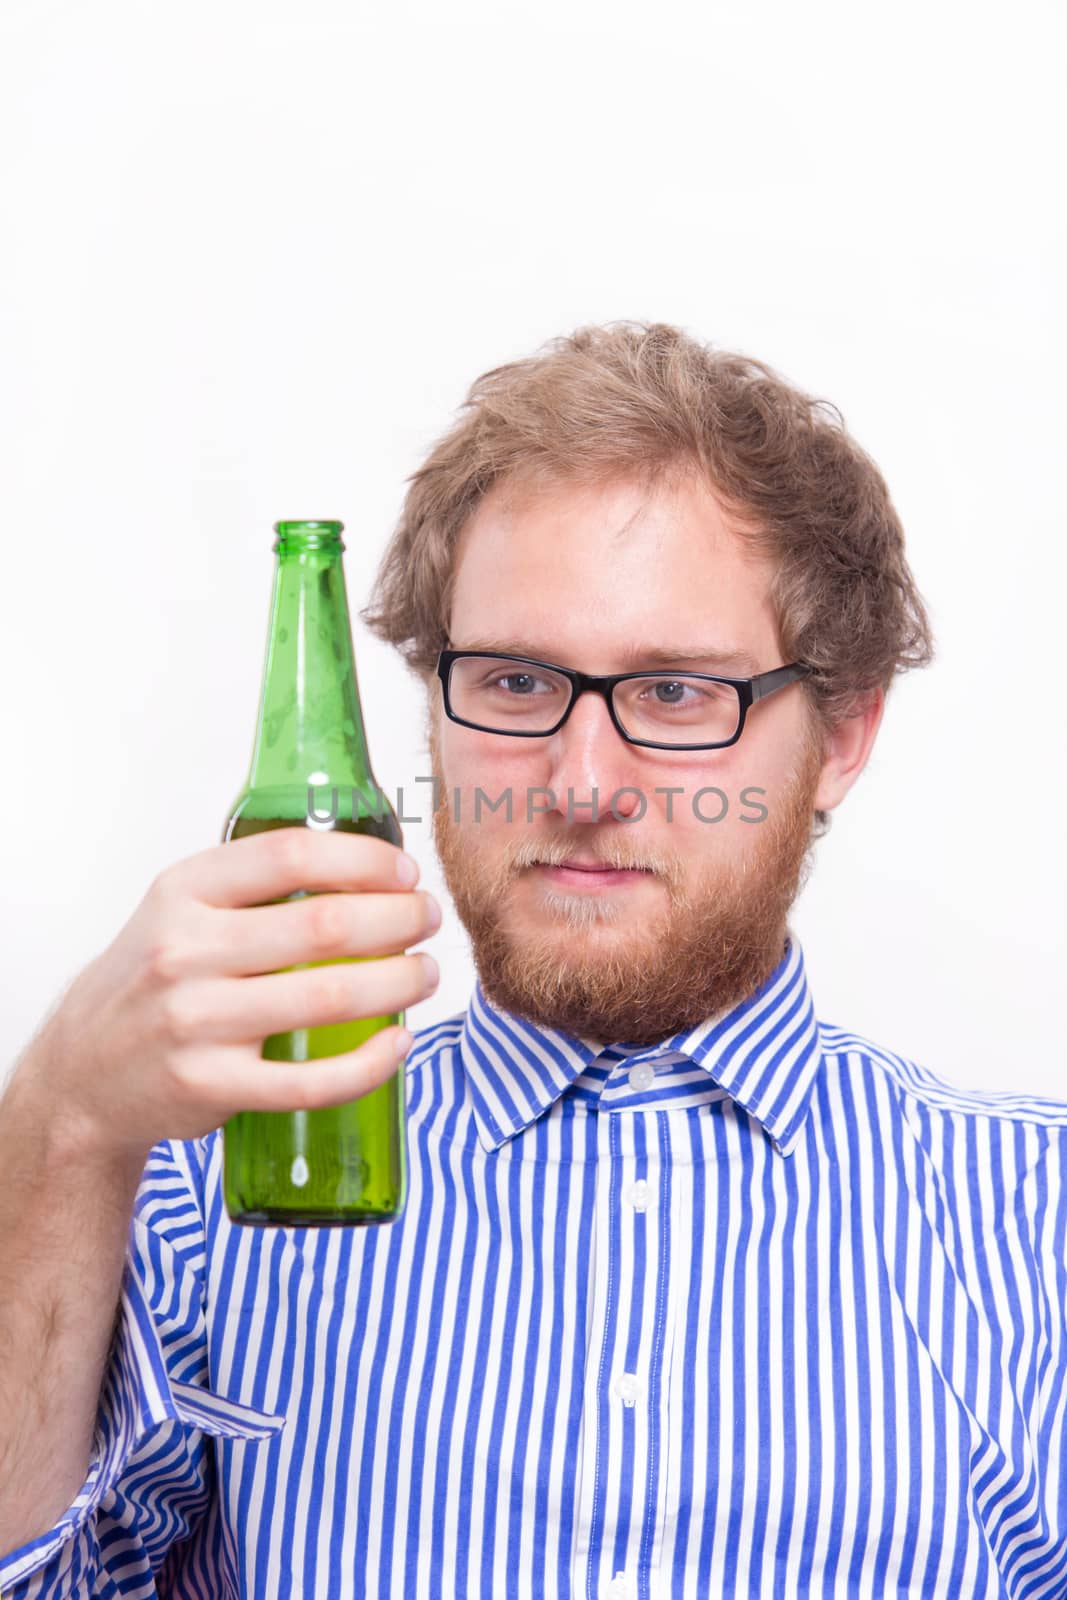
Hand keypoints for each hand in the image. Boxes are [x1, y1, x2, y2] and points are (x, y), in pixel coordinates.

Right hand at [13, 829, 440, 1162]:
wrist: (81, 1072)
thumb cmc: (151, 980)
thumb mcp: (179, 909)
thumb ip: (252, 882)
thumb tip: (363, 860)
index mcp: (183, 893)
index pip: (290, 856)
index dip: (364, 859)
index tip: (405, 872)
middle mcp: (184, 952)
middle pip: (325, 926)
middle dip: (399, 919)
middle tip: (427, 920)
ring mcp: (197, 1023)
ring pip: (329, 998)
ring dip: (399, 984)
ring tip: (425, 974)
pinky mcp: (212, 1087)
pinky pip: (312, 1081)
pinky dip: (369, 1064)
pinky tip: (396, 1043)